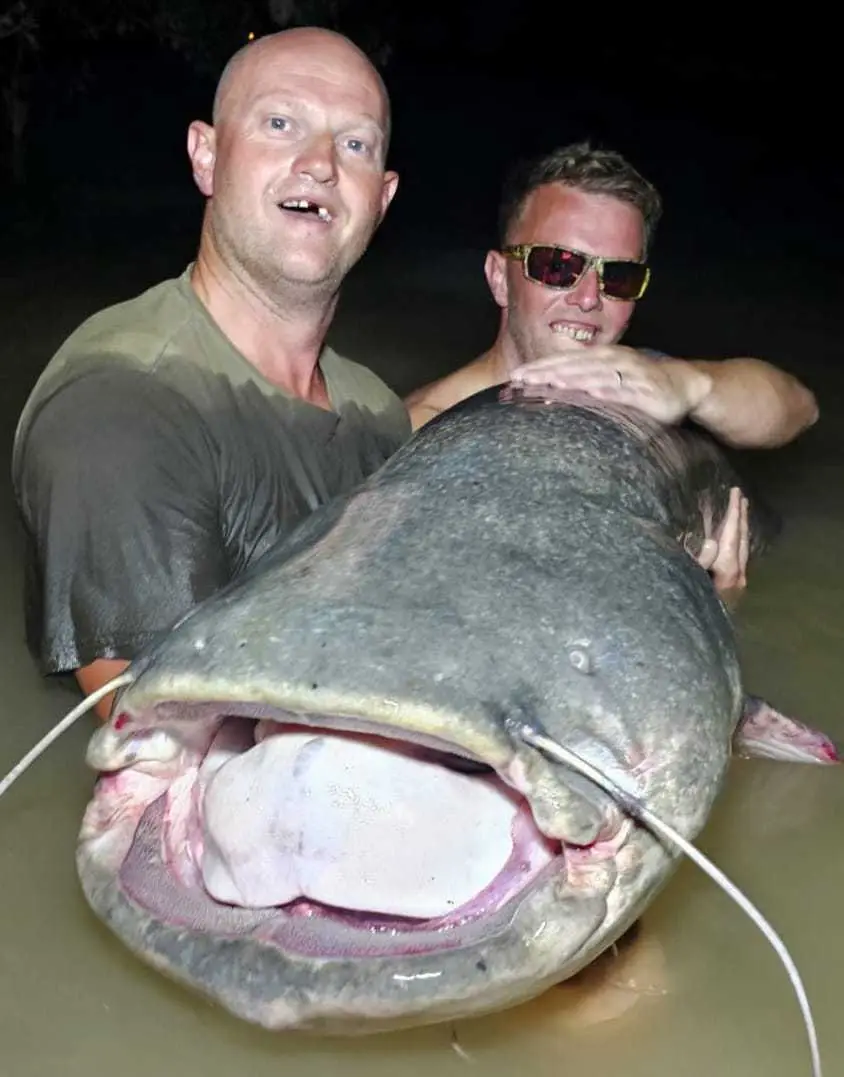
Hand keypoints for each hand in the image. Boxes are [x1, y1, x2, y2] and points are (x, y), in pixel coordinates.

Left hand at [509, 346, 711, 425]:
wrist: (685, 384)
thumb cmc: (639, 382)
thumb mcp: (610, 377)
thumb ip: (584, 381)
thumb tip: (549, 391)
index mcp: (601, 357)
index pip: (565, 361)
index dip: (540, 367)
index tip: (514, 376)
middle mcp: (613, 361)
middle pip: (574, 366)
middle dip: (546, 373)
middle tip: (520, 380)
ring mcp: (630, 374)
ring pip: (595, 376)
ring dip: (571, 379)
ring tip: (548, 385)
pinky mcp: (646, 391)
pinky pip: (624, 392)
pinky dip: (608, 391)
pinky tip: (592, 394)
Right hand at [695, 487, 748, 608]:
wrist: (705, 642)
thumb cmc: (691, 607)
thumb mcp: (689, 582)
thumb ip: (699, 562)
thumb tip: (712, 542)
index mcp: (726, 569)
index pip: (731, 533)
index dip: (733, 512)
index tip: (735, 493)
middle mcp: (737, 574)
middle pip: (742, 538)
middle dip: (741, 516)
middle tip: (740, 497)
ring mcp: (738, 583)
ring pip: (743, 548)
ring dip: (741, 528)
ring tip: (739, 513)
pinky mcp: (734, 589)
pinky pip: (739, 557)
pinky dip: (737, 542)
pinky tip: (732, 541)